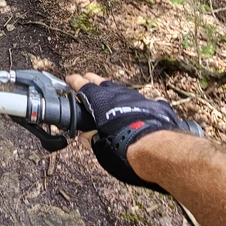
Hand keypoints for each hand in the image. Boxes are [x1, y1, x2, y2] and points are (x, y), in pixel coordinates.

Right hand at [65, 72, 198, 190]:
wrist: (156, 147)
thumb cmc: (123, 148)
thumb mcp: (100, 147)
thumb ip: (93, 140)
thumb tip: (85, 137)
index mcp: (100, 101)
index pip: (84, 88)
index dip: (75, 82)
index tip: (69, 79)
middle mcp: (117, 95)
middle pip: (102, 82)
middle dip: (92, 80)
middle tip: (86, 78)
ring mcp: (137, 98)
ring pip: (121, 89)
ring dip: (114, 89)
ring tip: (109, 89)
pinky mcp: (154, 105)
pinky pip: (146, 100)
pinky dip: (142, 101)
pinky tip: (149, 100)